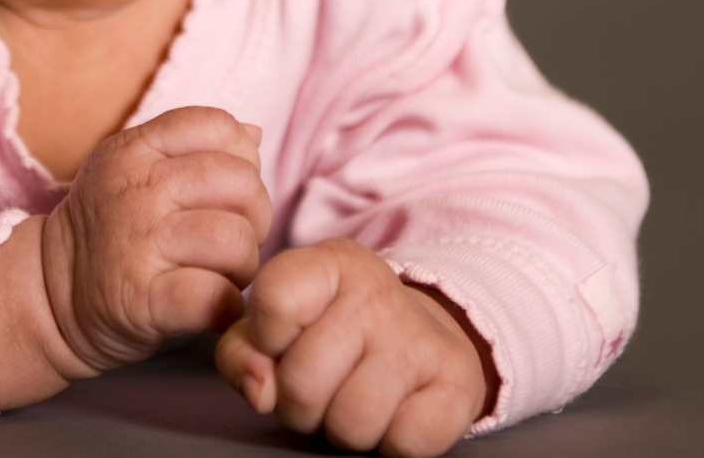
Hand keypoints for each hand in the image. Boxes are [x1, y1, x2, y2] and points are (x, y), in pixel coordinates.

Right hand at [38, 106, 272, 375]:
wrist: (48, 296)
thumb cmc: (108, 232)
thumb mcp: (133, 171)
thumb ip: (192, 149)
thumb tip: (253, 134)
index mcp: (135, 150)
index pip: (218, 126)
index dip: (242, 160)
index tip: (226, 194)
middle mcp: (136, 189)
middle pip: (241, 183)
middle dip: (253, 217)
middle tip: (230, 242)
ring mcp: (138, 243)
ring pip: (237, 240)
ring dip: (242, 266)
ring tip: (218, 275)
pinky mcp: (142, 299)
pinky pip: (216, 296)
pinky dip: (226, 307)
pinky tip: (210, 306)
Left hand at [215, 238, 492, 456]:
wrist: (424, 341)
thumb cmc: (333, 337)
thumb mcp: (277, 328)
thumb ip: (243, 351)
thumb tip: (260, 388)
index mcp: (329, 264)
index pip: (273, 298)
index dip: (268, 339)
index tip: (284, 342)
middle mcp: (378, 292)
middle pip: (302, 381)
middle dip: (302, 402)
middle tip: (324, 384)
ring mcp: (422, 336)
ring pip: (352, 422)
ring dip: (344, 427)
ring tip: (356, 398)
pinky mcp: (460, 383)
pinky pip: (404, 442)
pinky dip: (394, 442)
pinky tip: (397, 413)